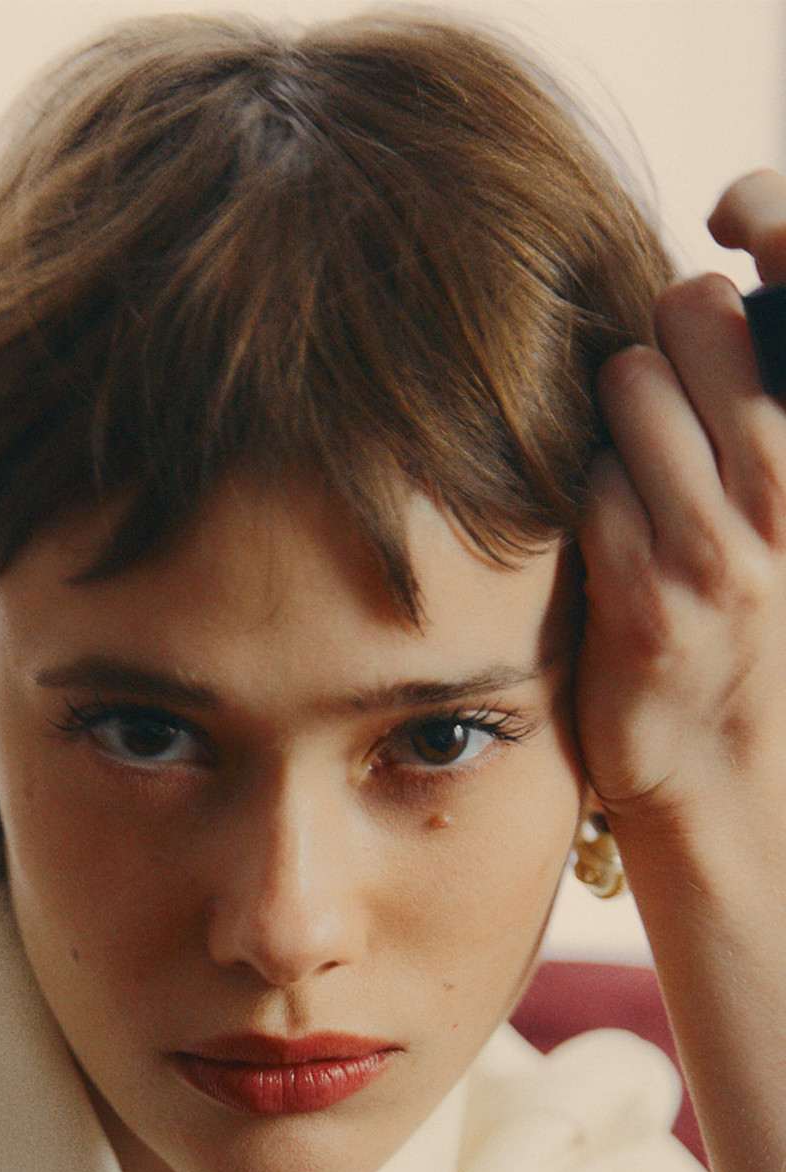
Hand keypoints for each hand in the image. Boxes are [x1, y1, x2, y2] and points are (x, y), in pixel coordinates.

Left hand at [574, 171, 785, 846]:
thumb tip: (698, 296)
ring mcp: (721, 541)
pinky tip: (609, 539)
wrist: (736, 781)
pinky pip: (584, 484)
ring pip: (628, 386)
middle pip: (694, 312)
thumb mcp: (785, 516)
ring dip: (613, 421)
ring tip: (637, 476)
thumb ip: (749, 412)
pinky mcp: (644, 593)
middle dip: (662, 338)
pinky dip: (584, 497)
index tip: (733, 212)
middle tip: (664, 395)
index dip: (773, 212)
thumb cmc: (754, 630)